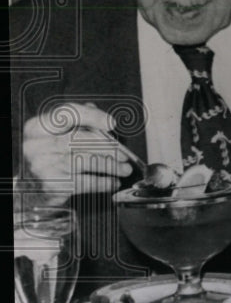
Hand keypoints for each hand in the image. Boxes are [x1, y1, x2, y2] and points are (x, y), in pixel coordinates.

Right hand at [20, 102, 134, 205]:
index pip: (66, 114)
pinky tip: (113, 181)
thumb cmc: (53, 158)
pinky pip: (83, 182)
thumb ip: (79, 122)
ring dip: (109, 166)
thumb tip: (101, 115)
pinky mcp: (50, 185)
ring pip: (82, 161)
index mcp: (38, 127)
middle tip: (125, 155)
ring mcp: (41, 166)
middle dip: (106, 147)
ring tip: (124, 169)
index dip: (92, 116)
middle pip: (77, 139)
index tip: (112, 123)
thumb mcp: (60, 136)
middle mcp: (35, 145)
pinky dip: (103, 182)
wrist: (34, 188)